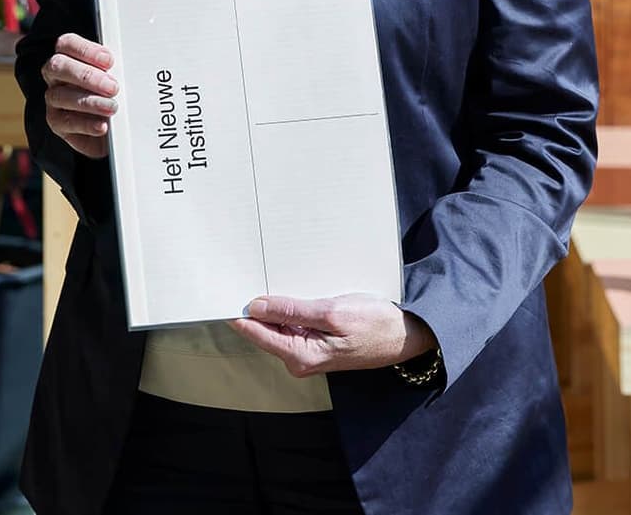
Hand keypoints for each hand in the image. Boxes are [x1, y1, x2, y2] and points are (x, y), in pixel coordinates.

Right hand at [40, 33, 117, 159]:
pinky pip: (66, 122)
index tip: (109, 61)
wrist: (114, 128)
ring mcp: (54, 100)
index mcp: (69, 57)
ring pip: (60, 96)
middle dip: (87, 76)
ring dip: (90, 102)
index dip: (86, 50)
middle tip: (113, 87)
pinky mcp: (57, 123)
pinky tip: (102, 125)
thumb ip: (115, 69)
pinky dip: (86, 124)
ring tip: (112, 108)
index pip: (67, 44)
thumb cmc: (114, 94)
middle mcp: (56, 77)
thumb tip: (126, 66)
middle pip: (59, 66)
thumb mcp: (117, 77)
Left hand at [226, 293, 435, 377]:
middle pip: (264, 328)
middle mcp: (299, 359)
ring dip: (277, 303)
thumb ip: (292, 311)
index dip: (238, 309)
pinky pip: (294, 325)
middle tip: (248, 271)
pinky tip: (295, 289)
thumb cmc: (375, 324)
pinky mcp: (316, 344)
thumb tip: (255, 307)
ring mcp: (308, 352)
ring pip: (279, 325)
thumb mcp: (332, 312)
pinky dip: (291, 308)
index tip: (224, 288)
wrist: (407, 334)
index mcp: (300, 355)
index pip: (255, 331)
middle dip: (258, 303)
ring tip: (272, 274)